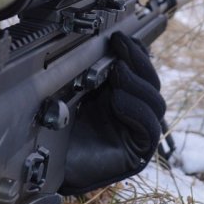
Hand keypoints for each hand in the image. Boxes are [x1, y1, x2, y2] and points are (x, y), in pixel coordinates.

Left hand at [60, 32, 166, 194]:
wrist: (48, 166)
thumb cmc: (59, 130)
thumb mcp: (74, 92)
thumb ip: (91, 72)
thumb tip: (102, 41)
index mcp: (121, 95)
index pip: (141, 70)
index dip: (136, 52)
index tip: (120, 36)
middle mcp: (134, 112)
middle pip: (151, 83)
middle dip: (138, 62)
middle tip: (120, 47)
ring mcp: (138, 132)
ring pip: (155, 103)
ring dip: (138, 84)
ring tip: (118, 72)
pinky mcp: (138, 152)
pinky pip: (150, 129)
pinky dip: (137, 111)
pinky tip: (118, 100)